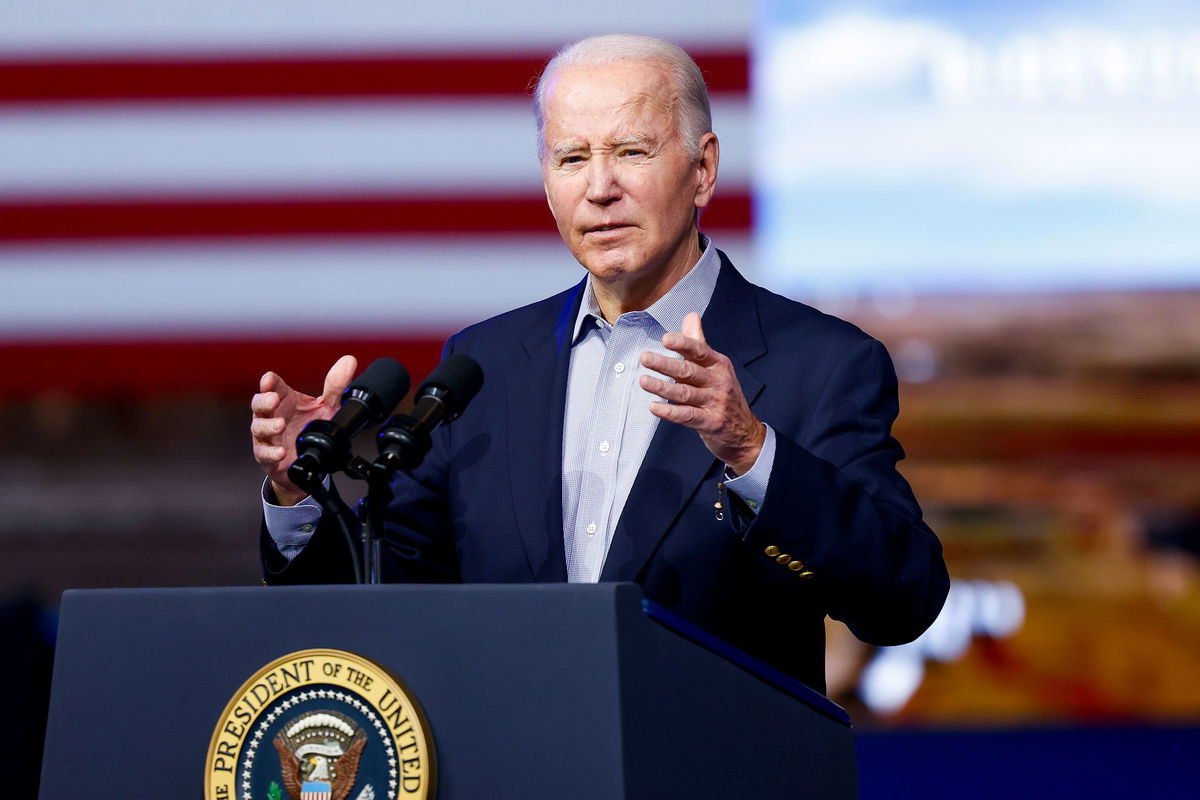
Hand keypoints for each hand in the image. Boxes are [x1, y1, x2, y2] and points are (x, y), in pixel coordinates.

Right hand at [250, 355, 357, 505]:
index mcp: (285, 401)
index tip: (269, 379)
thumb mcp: (328, 407)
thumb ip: (336, 386)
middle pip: (259, 405)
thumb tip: (349, 361)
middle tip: (273, 399)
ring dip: (268, 426)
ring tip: (280, 425)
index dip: (269, 382)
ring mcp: (268, 437)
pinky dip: (271, 453)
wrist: (311, 460)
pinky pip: (264, 454)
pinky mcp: (268, 457)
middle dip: (263, 401)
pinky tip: (280, 452)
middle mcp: (272, 416)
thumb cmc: (312, 429)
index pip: (273, 386)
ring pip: (259, 428)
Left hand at [639, 312, 764, 474]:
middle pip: (689, 371)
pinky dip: (670, 412)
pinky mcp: (710, 423)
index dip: (683, 344)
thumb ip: (699, 343)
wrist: (744, 432)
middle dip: (665, 364)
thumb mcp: (716, 367)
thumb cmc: (725, 396)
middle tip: (645, 358)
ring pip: (685, 394)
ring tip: (644, 381)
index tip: (666, 339)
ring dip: (663, 387)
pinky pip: (687, 416)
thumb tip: (691, 316)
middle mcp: (718, 382)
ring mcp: (715, 403)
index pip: (699, 350)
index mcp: (718, 365)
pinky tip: (654, 407)